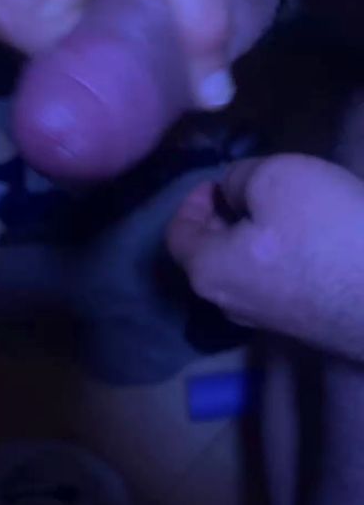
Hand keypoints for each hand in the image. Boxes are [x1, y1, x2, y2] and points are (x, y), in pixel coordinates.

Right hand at [0, 0, 229, 101]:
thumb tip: (215, 99)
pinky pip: (39, 1)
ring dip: (97, 15)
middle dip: (117, 42)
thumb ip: (199, 19)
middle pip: (69, 56)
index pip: (87, 79)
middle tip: (158, 9)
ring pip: (56, 29)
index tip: (171, 55)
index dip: (134, 74)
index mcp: (15, 15)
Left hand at [168, 154, 363, 358]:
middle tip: (245, 190)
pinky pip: (275, 283)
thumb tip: (233, 192)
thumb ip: (239, 178)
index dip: (191, 202)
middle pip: (209, 255)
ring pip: (243, 270)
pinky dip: (276, 257)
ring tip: (277, 210)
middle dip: (222, 217)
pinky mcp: (304, 326)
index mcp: (209, 272)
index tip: (215, 182)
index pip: (177, 236)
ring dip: (250, 237)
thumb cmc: (328, 233)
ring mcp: (268, 322)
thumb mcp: (275, 178)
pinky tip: (306, 240)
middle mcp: (229, 304)